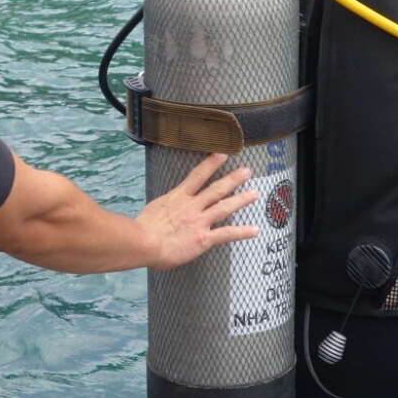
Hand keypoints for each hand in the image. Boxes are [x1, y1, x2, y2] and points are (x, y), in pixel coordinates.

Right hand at [136, 152, 258, 269]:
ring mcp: (199, 221)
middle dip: (233, 179)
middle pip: (216, 189)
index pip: (197, 175)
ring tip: (254, 193)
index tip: (222, 154)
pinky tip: (254, 230)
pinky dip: (242, 232)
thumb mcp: (153, 210)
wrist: (144, 243)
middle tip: (247, 171)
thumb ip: (166, 207)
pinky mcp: (203, 238)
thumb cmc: (143, 230)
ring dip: (241, 199)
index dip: (211, 163)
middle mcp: (192, 206)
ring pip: (224, 207)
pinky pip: (226, 234)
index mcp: (178, 197)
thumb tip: (167, 209)